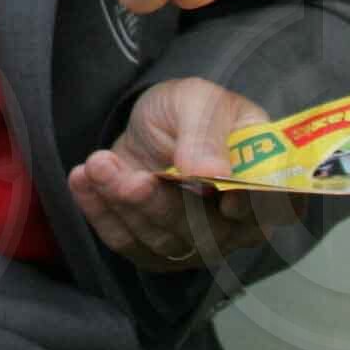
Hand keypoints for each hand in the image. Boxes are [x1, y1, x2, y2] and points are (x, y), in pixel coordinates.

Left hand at [69, 78, 304, 273]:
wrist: (153, 122)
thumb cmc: (190, 110)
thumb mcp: (198, 101)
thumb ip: (206, 132)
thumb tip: (211, 173)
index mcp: (265, 185)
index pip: (266, 209)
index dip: (242, 206)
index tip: (207, 187)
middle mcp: (235, 225)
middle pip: (203, 233)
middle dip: (157, 204)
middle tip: (128, 175)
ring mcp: (194, 243)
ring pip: (160, 241)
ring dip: (122, 203)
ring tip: (97, 164)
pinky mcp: (154, 248)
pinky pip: (126, 243)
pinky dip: (100, 213)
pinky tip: (84, 180)